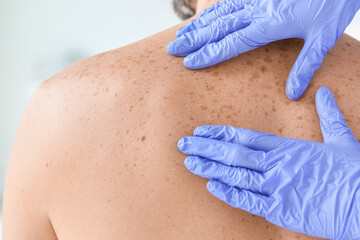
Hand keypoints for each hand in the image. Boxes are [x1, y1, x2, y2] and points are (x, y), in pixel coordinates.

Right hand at [167, 0, 359, 99]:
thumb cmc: (334, 3)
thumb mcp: (323, 37)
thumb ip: (305, 66)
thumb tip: (292, 94)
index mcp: (271, 23)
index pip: (232, 43)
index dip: (209, 54)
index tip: (189, 63)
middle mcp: (259, 9)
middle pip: (218, 27)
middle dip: (193, 40)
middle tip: (172, 49)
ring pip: (220, 13)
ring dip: (199, 25)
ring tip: (180, 35)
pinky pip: (230, 1)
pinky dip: (213, 10)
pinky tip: (203, 17)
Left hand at [177, 87, 359, 238]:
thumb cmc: (355, 172)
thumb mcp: (341, 140)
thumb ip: (328, 116)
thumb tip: (325, 92)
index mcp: (289, 147)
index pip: (246, 136)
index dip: (221, 133)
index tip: (201, 131)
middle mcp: (277, 164)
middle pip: (234, 152)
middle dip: (206, 147)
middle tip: (183, 144)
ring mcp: (277, 187)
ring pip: (236, 175)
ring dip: (210, 168)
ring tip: (189, 162)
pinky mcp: (281, 210)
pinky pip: (249, 201)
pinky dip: (229, 193)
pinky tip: (211, 187)